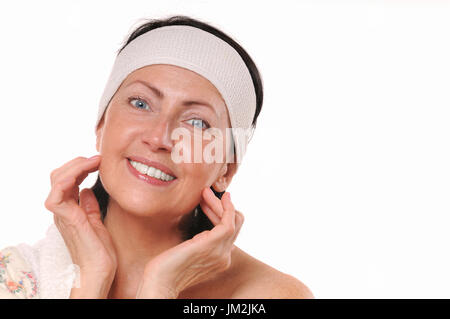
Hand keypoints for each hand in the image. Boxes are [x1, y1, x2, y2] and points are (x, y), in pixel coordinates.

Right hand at [44, 155, 117, 296]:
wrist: (100, 272)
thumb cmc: (100, 252)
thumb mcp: (97, 222)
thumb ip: (90, 206)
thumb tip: (86, 190)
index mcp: (71, 208)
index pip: (68, 179)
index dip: (81, 166)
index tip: (100, 161)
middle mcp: (64, 209)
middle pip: (59, 175)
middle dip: (77, 162)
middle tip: (97, 159)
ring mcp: (63, 214)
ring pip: (56, 180)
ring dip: (75, 166)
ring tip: (94, 162)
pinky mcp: (68, 220)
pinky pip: (55, 197)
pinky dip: (66, 181)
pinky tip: (84, 176)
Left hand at [135, 188, 243, 298]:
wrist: (160, 282)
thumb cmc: (166, 268)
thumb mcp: (187, 253)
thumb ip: (198, 243)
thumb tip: (200, 229)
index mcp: (220, 260)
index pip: (231, 233)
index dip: (222, 215)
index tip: (208, 203)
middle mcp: (225, 257)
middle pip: (235, 225)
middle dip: (222, 206)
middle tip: (207, 193)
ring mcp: (222, 252)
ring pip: (232, 219)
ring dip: (219, 203)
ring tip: (205, 192)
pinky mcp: (214, 244)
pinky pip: (228, 220)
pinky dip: (223, 206)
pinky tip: (211, 197)